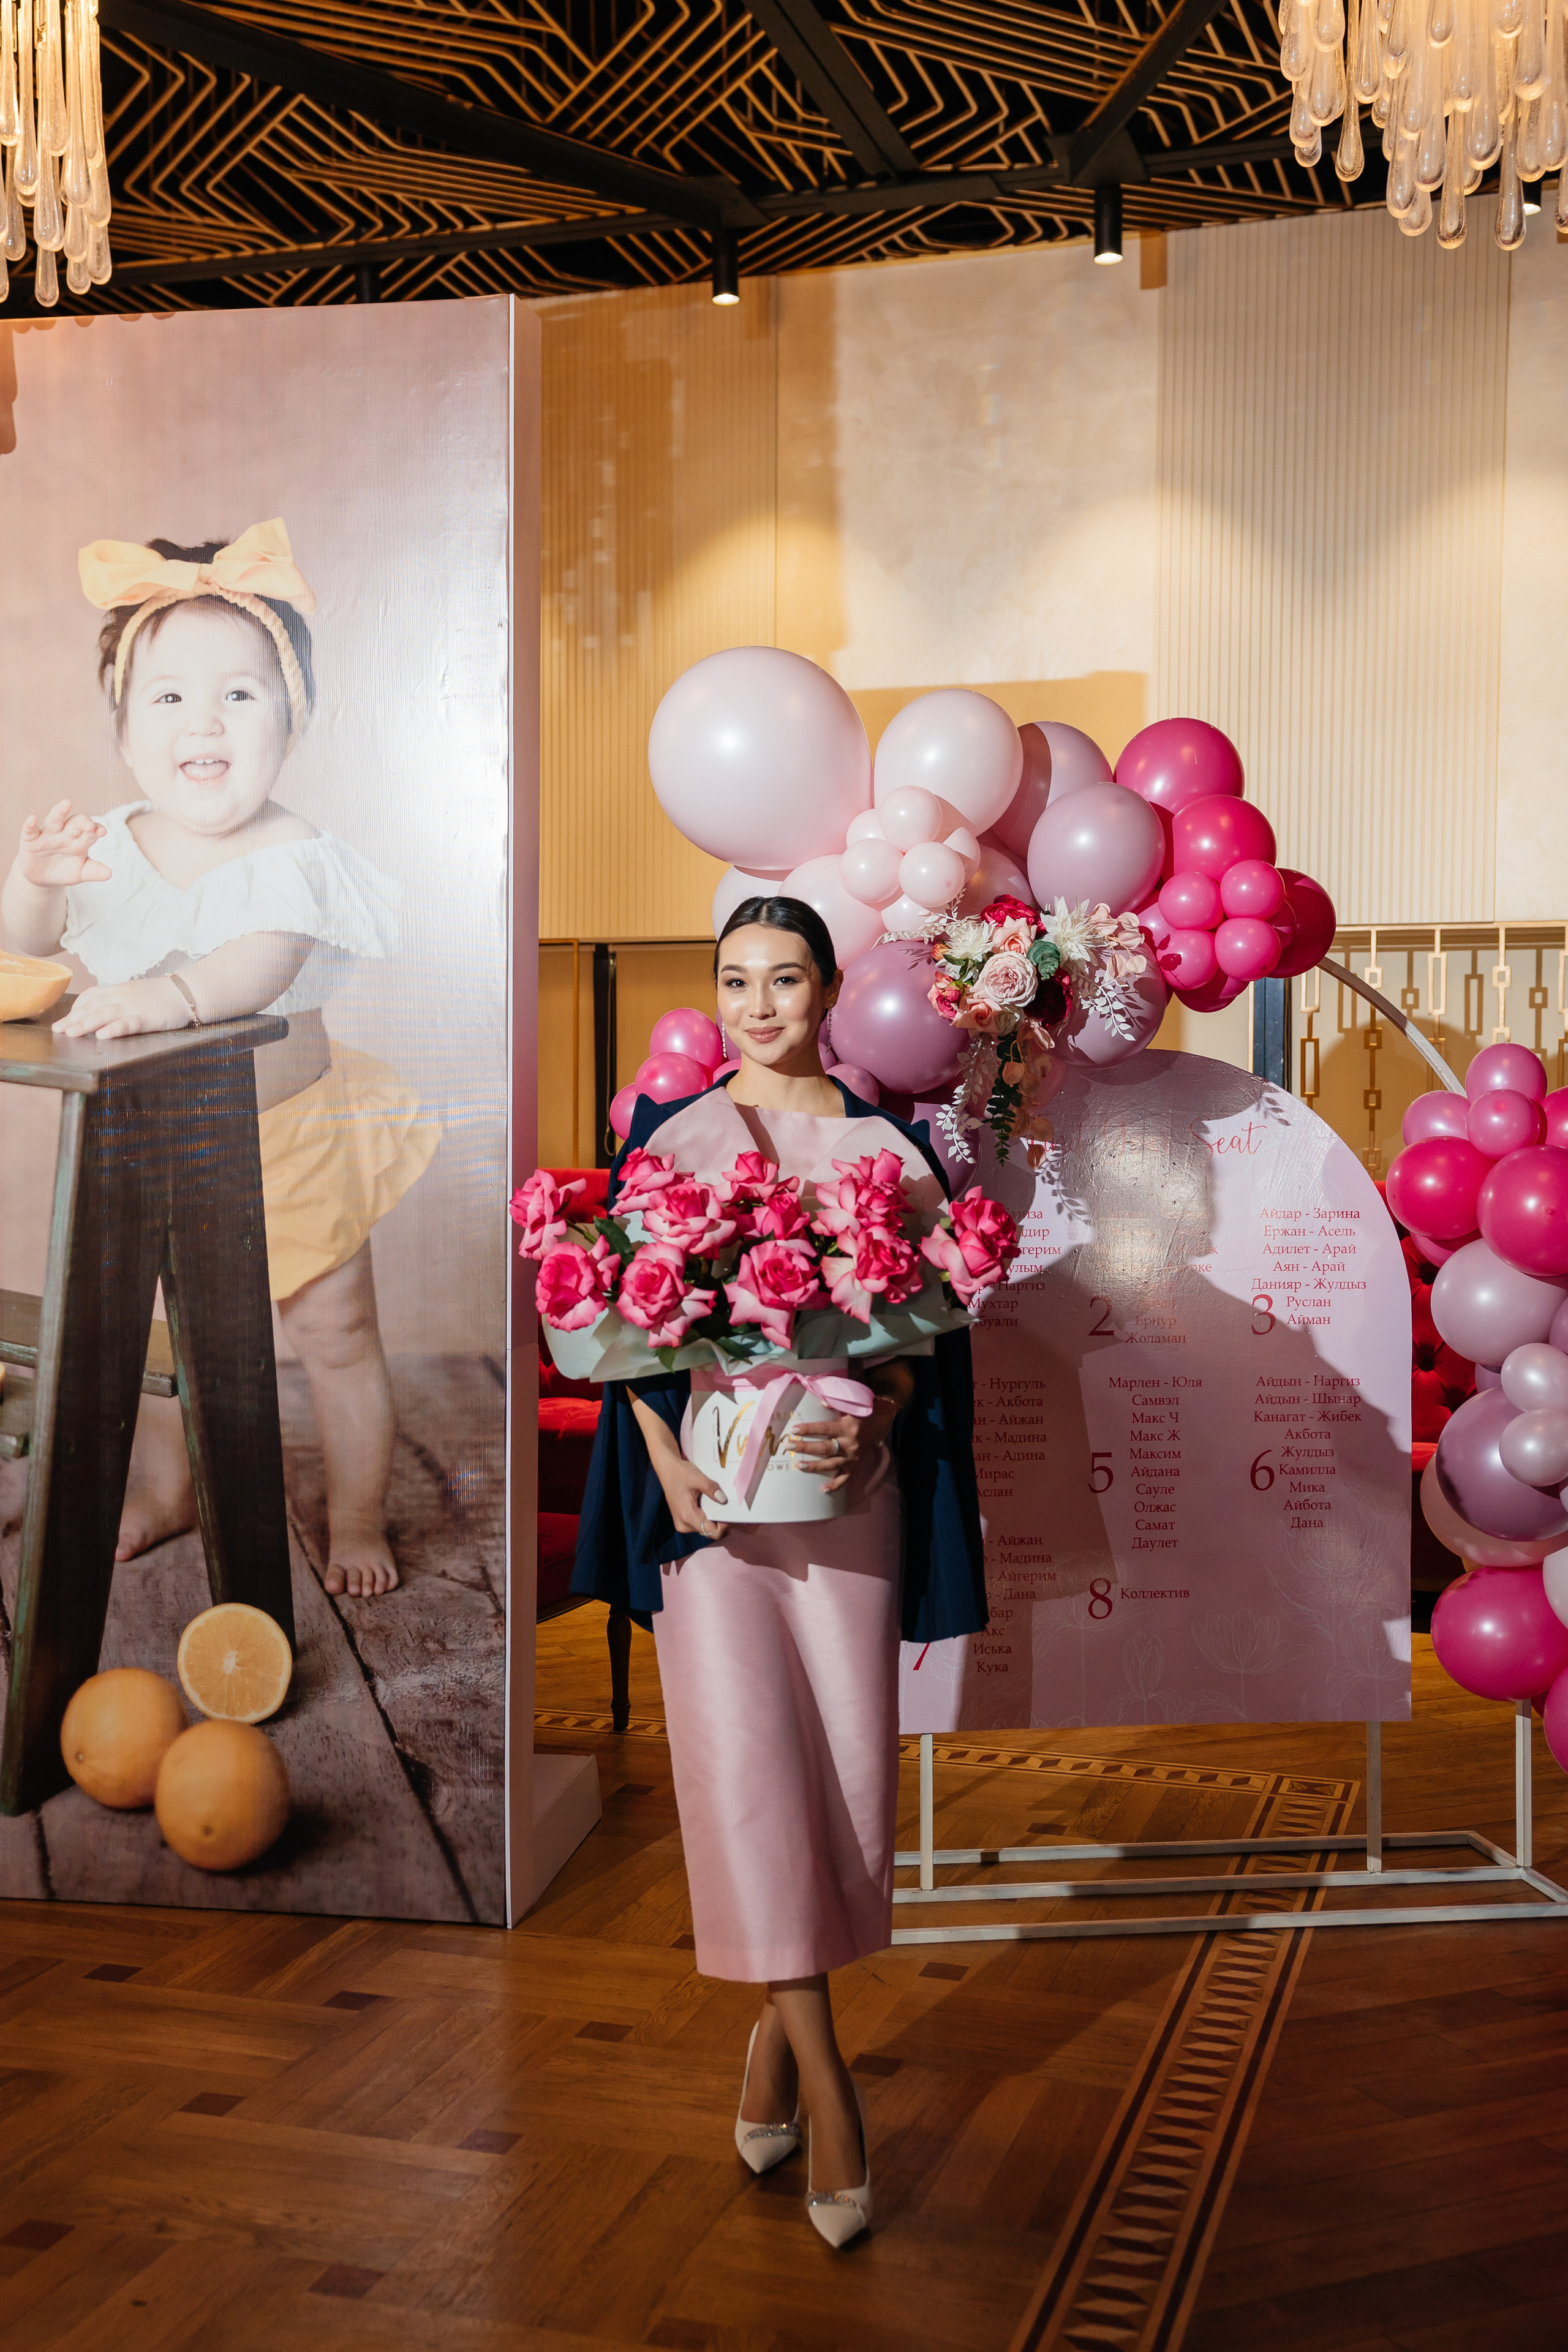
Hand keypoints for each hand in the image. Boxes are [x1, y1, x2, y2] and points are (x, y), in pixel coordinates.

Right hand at [17, 801, 110, 889]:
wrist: (43, 878)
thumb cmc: (65, 870)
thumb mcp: (80, 873)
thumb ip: (94, 871)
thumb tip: (109, 874)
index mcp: (80, 840)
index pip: (90, 832)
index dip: (96, 830)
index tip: (102, 831)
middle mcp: (65, 834)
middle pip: (75, 823)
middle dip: (82, 822)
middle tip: (89, 825)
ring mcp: (48, 835)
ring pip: (54, 820)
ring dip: (60, 812)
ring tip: (66, 803)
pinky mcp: (30, 839)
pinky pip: (30, 830)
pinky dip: (30, 825)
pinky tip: (32, 819)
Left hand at [54, 976, 192, 1040]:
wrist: (186, 991)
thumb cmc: (161, 995)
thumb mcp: (135, 993)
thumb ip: (117, 1000)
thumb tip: (100, 1011)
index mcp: (118, 990)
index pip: (90, 997)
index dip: (76, 1009)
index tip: (64, 1020)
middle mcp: (121, 996)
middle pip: (92, 1006)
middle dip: (73, 1018)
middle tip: (58, 1030)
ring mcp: (133, 1006)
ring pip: (104, 1014)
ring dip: (85, 1023)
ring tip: (71, 1033)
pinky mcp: (146, 1018)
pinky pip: (127, 1023)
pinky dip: (114, 1029)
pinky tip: (102, 1036)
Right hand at [652, 1451, 727, 1540]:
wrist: (666, 1469)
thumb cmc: (680, 1473)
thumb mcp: (698, 1478)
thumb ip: (711, 1489)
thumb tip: (724, 1500)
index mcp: (687, 1516)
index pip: (710, 1531)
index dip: (723, 1526)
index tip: (731, 1515)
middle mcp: (684, 1524)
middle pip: (708, 1532)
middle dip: (721, 1523)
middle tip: (730, 1510)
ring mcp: (682, 1523)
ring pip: (705, 1529)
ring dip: (715, 1520)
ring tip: (722, 1507)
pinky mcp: (683, 1520)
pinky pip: (700, 1524)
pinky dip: (708, 1517)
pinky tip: (713, 1507)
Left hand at [791, 1395, 899, 1492]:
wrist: (876, 1426)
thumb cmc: (856, 1416)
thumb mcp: (848, 1408)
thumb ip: (834, 1405)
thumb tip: (820, 1403)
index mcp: (847, 1428)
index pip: (824, 1428)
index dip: (809, 1429)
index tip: (794, 1430)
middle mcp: (850, 1444)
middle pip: (825, 1448)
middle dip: (806, 1448)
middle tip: (789, 1446)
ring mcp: (852, 1457)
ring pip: (831, 1464)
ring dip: (815, 1466)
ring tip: (799, 1466)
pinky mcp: (854, 1467)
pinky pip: (844, 1478)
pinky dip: (835, 1485)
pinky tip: (823, 1490)